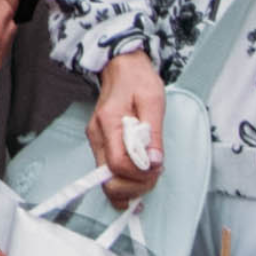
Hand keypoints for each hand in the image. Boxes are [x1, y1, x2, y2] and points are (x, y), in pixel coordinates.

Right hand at [94, 51, 164, 205]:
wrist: (121, 68)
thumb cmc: (138, 81)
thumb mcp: (153, 101)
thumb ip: (153, 134)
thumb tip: (155, 162)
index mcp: (108, 123)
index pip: (118, 164)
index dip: (140, 173)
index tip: (157, 166)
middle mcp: (98, 137)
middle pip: (108, 181)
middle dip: (135, 187)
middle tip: (154, 174)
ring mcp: (97, 143)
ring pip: (107, 183)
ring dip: (131, 188)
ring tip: (149, 174)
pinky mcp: (102, 147)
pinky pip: (109, 175)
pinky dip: (124, 185)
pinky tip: (138, 181)